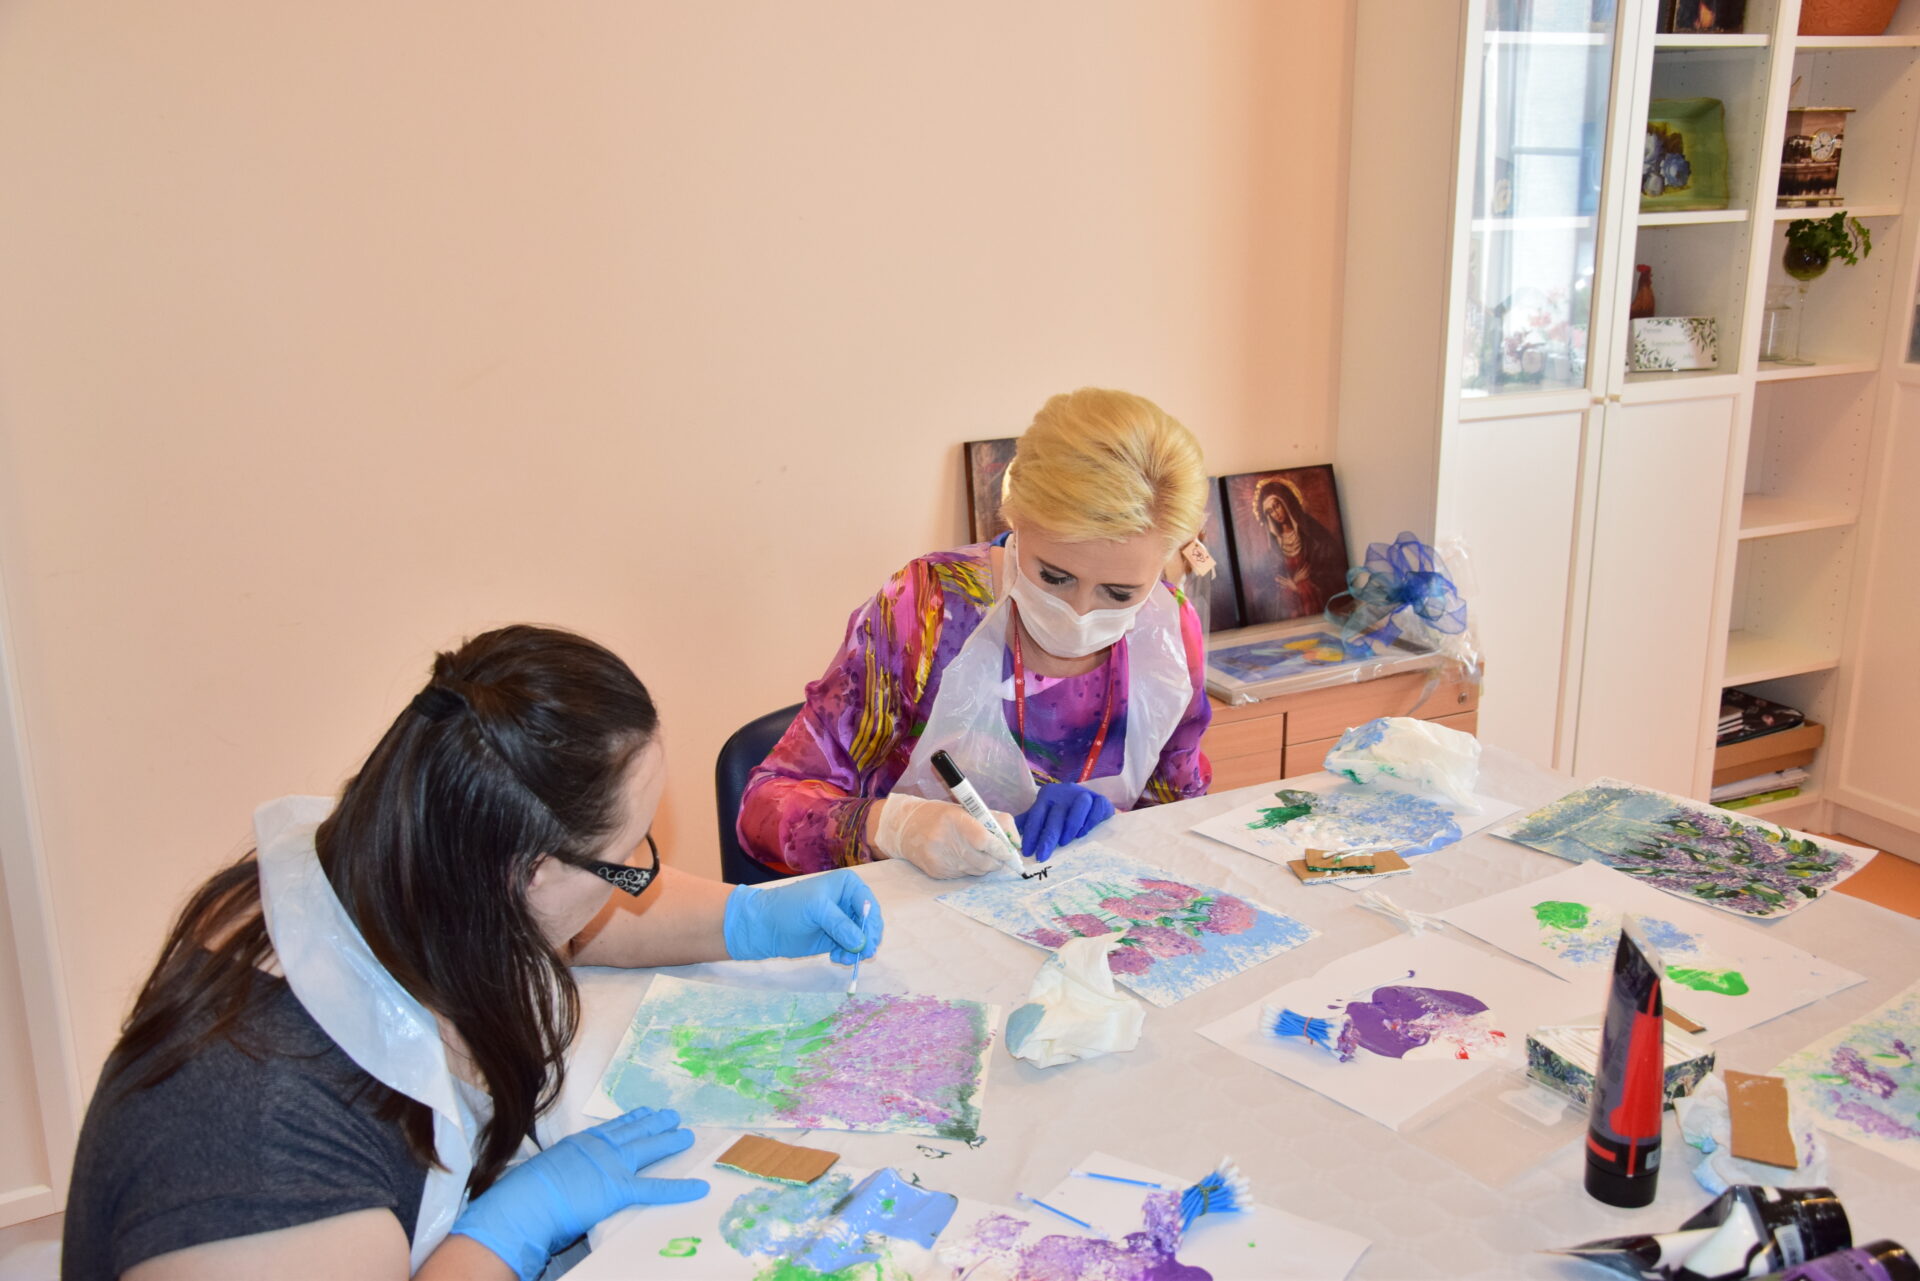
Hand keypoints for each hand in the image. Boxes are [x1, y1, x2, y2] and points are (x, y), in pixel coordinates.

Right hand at [451, 1107, 706, 1280]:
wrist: (524, 1202)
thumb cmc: (525, 1192)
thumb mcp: (546, 1169)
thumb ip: (564, 1168)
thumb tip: (568, 1176)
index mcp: (581, 1142)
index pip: (612, 1127)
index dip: (631, 1119)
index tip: (643, 1111)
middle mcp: (601, 1147)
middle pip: (634, 1131)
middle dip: (656, 1122)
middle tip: (672, 1115)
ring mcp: (612, 1165)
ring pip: (648, 1148)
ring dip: (670, 1140)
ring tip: (686, 1134)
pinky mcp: (620, 1188)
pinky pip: (655, 1188)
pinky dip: (679, 1188)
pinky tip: (697, 1187)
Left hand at [723, 868, 882, 963]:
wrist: (765, 925)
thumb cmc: (789, 907)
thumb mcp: (816, 910)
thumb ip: (840, 925)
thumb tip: (862, 944)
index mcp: (848, 885)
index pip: (869, 904)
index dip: (871, 923)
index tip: (867, 941)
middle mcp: (849, 901)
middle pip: (870, 923)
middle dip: (867, 939)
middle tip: (861, 955)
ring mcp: (844, 921)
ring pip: (863, 938)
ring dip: (857, 950)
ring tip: (841, 958)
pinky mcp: (837, 938)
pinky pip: (852, 948)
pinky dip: (848, 955)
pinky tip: (835, 958)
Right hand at [870, 793, 1019, 878]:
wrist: (906, 828)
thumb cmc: (942, 816)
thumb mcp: (967, 809)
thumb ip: (995, 821)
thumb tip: (1016, 842)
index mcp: (954, 819)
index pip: (984, 840)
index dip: (1000, 848)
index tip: (1008, 851)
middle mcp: (945, 840)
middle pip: (983, 860)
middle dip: (997, 860)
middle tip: (1000, 856)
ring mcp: (940, 859)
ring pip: (976, 871)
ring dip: (984, 865)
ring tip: (979, 854)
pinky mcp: (936, 872)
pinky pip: (963, 875)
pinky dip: (969, 869)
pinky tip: (961, 858)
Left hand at [1016, 783, 1114, 861]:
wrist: (1090, 801)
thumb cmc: (1063, 811)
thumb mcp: (1045, 814)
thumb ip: (1029, 822)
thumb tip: (1008, 836)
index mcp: (1047, 796)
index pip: (1037, 815)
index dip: (1031, 834)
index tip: (1027, 852)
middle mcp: (1064, 792)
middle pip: (1055, 816)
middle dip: (1047, 838)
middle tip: (1042, 856)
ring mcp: (1083, 794)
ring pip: (1077, 808)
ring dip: (1070, 826)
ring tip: (1064, 843)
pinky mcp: (1100, 800)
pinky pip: (1096, 808)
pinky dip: (1090, 821)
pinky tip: (1083, 834)